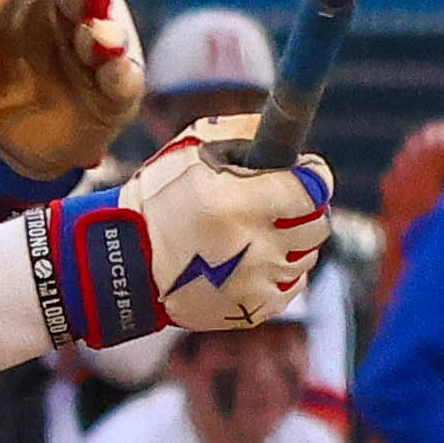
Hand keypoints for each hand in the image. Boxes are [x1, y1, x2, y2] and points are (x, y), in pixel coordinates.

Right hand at [126, 128, 333, 329]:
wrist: (126, 263)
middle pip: (317, 224)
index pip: (313, 189)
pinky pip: (292, 286)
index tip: (306, 170)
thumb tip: (284, 133)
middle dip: (304, 208)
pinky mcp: (253, 310)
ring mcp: (255, 283)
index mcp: (241, 203)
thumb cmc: (159, 198)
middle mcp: (254, 247)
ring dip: (293, 241)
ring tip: (261, 232)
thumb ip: (243, 132)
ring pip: (307, 256)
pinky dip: (281, 271)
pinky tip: (255, 260)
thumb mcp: (192, 148)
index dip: (314, 175)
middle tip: (282, 202)